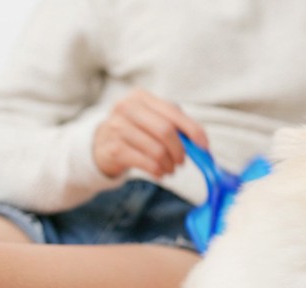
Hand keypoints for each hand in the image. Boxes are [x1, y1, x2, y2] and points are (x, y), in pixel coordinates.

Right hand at [93, 88, 208, 177]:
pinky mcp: (113, 148)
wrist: (100, 145)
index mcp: (141, 97)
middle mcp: (126, 108)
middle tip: (182, 162)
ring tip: (170, 169)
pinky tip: (159, 172)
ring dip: (169, 164)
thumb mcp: (153, 121)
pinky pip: (146, 162)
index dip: (193, 130)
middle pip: (165, 131)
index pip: (174, 113)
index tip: (204, 146)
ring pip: (156, 150)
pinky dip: (158, 171)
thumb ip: (177, 127)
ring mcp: (117, 127)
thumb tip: (202, 146)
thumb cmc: (135, 131)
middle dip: (180, 150)